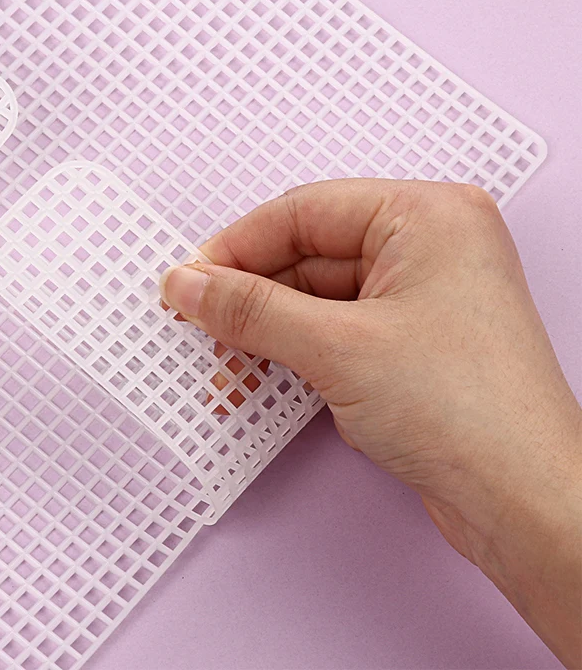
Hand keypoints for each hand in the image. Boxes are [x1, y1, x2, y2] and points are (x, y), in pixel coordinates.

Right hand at [160, 179, 580, 666]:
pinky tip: (257, 371)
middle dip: (250, 293)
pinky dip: (293, 349)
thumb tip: (191, 285)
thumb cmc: (475, 414)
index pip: (305, 211)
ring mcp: (422, 296)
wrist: (526, 505)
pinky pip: (335, 328)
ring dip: (266, 327)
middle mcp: (429, 246)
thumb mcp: (337, 348)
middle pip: (308, 252)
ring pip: (316, 295)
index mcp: (427, 216)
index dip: (238, 245)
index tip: (190, 276)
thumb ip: (251, 310)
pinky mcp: (413, 342)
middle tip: (197, 316)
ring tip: (223, 354)